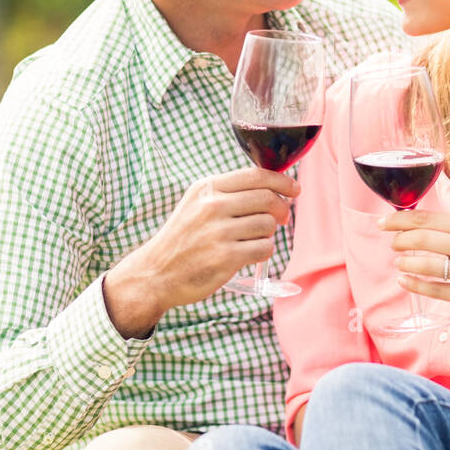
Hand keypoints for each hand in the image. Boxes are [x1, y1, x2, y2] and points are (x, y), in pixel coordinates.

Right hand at [102, 168, 298, 337]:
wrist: (156, 273)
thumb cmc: (183, 238)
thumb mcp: (196, 204)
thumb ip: (229, 193)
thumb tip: (274, 188)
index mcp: (206, 188)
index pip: (256, 175)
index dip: (281, 181)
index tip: (294, 189)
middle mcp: (212, 206)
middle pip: (267, 198)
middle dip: (281, 208)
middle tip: (282, 218)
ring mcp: (219, 232)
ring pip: (268, 224)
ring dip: (268, 233)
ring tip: (252, 239)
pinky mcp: (226, 257)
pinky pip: (264, 248)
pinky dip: (263, 251)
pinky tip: (249, 253)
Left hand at [379, 209, 449, 323]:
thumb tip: (413, 224)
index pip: (429, 220)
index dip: (401, 220)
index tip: (383, 223)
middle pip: (426, 240)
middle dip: (401, 240)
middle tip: (392, 244)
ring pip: (429, 266)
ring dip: (407, 263)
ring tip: (399, 262)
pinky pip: (436, 290)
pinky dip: (416, 285)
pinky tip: (405, 281)